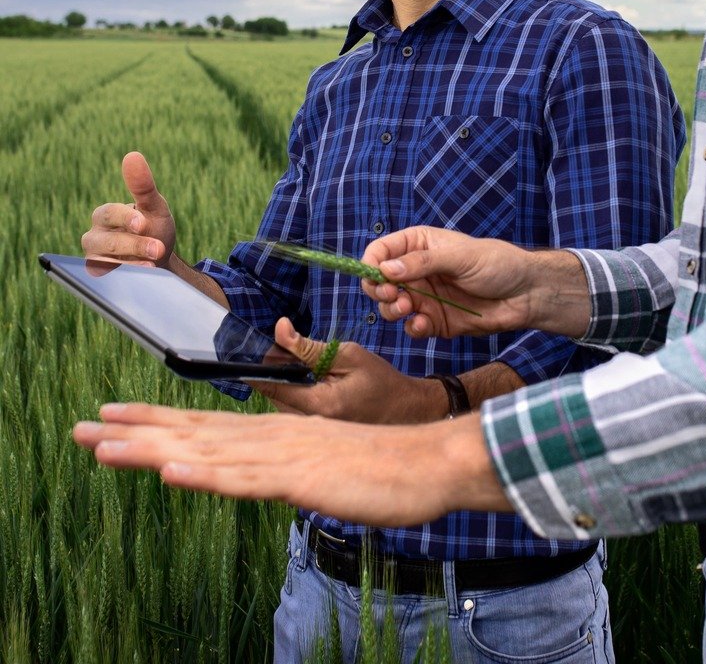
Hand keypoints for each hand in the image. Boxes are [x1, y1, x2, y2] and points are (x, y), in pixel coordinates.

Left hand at [72, 402, 510, 522]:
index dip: (156, 422)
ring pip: (207, 452)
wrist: (431, 460)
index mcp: (277, 435)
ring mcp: (284, 456)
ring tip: (102, 445)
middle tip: (80, 429)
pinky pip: (247, 481)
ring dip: (151, 449)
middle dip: (134, 432)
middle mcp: (272, 438)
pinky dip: (206, 474)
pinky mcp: (301, 479)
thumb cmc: (385, 465)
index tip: (112, 419)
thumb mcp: (328, 464)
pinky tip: (171, 472)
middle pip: (193, 434)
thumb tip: (266, 466)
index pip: (205, 428)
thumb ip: (294, 462)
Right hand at [81, 151, 175, 267]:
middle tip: (157, 248)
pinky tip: (139, 275)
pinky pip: (102, 276)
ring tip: (152, 263)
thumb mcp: (154, 206)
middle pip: (106, 240)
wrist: (159, 258)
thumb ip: (143, 185)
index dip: (125, 218)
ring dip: (129, 262)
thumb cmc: (153, 227)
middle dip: (134, 244)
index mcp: (106, 214)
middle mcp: (95, 234)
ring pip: (102, 259)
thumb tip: (132, 155)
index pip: (109, 213)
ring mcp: (95, 256)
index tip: (143, 224)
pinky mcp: (99, 274)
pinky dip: (119, 275)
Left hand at [251, 318, 445, 422]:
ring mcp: (315, 434)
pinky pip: (293, 415)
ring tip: (304, 367)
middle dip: (273, 373)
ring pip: (280, 407)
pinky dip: (294, 396)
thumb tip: (280, 328)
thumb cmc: (380, 380)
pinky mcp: (317, 436)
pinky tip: (309, 384)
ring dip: (283, 385)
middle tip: (285, 350)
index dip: (256, 370)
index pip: (273, 387)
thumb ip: (309, 346)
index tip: (243, 356)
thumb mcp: (348, 355)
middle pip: (273, 397)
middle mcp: (312, 425)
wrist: (405, 410)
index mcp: (320, 405)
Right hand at [361, 227, 590, 339]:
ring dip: (391, 310)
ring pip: (391, 307)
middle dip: (378, 290)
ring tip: (406, 309)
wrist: (527, 294)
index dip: (372, 263)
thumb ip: (423, 263)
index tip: (375, 276)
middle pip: (380, 282)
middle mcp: (417, 271)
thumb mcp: (460, 257)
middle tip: (391, 296)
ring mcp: (425, 297)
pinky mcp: (435, 321)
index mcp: (420, 245)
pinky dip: (413, 328)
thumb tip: (386, 269)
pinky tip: (424, 324)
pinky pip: (412, 327)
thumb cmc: (497, 264)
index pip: (382, 251)